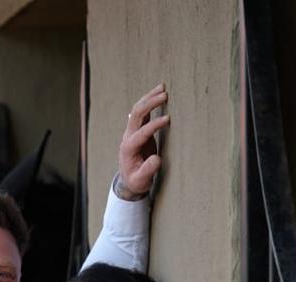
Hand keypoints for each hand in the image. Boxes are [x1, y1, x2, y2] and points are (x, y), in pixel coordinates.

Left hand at [116, 84, 169, 199]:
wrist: (128, 180)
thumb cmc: (136, 181)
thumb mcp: (141, 181)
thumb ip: (147, 171)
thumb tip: (156, 160)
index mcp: (128, 148)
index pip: (141, 132)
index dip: (154, 125)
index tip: (168, 119)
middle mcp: (128, 136)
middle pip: (136, 114)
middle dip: (150, 103)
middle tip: (165, 95)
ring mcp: (131, 131)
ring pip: (138, 109)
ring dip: (149, 98)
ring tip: (163, 87)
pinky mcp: (137, 129)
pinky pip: (142, 112)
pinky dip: (149, 101)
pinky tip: (158, 93)